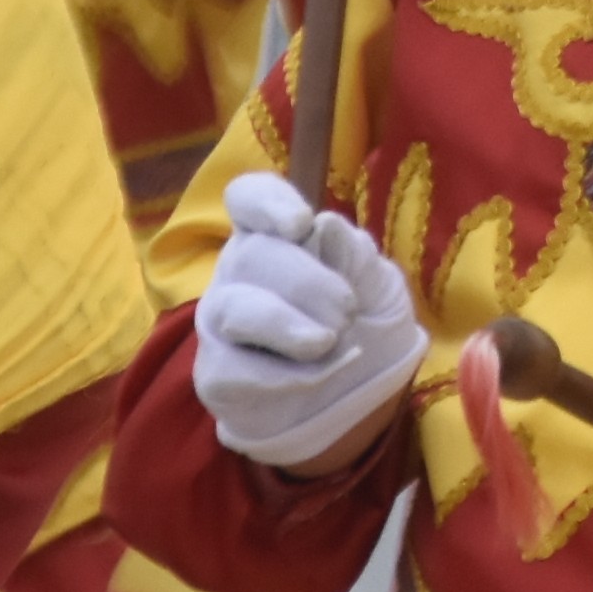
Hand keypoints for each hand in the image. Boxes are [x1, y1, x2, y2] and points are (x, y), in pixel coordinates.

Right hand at [193, 174, 426, 475]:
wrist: (356, 394)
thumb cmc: (362, 322)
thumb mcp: (377, 285)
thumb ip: (355, 256)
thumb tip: (326, 226)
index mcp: (275, 232)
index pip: (248, 197)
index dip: (267, 203)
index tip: (300, 224)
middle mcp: (238, 269)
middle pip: (249, 254)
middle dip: (306, 282)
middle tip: (348, 311)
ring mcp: (221, 321)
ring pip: (234, 309)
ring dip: (288, 326)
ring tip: (329, 341)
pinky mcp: (215, 373)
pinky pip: (234, 368)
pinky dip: (285, 375)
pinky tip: (318, 374)